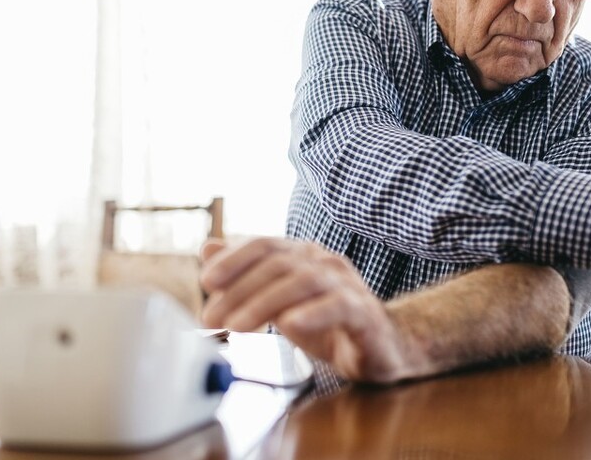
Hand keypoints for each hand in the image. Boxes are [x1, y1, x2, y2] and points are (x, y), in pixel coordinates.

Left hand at [200, 237, 419, 382]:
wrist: (383, 345)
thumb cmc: (328, 321)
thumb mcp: (279, 301)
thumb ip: (245, 277)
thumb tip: (208, 249)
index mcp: (304, 256)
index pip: (265, 246)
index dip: (234, 260)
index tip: (206, 282)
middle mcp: (324, 263)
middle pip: (278, 265)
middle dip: (239, 291)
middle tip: (211, 318)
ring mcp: (346, 285)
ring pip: (303, 282)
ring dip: (264, 303)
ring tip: (236, 327)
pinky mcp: (363, 313)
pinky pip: (339, 306)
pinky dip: (313, 313)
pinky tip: (290, 323)